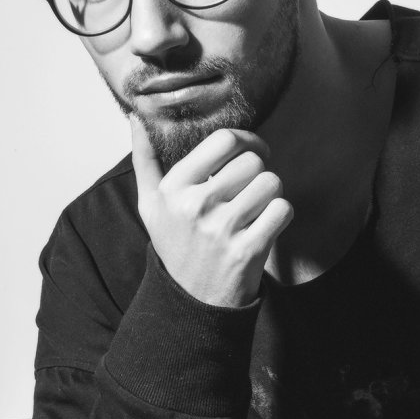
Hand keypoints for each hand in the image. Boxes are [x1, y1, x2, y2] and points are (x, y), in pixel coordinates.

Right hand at [131, 119, 293, 307]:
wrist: (192, 300)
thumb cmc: (176, 243)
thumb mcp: (151, 204)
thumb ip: (145, 159)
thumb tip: (136, 117)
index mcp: (172, 188)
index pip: (224, 140)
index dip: (246, 141)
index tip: (250, 153)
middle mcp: (194, 206)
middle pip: (253, 161)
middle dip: (257, 173)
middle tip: (248, 191)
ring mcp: (221, 229)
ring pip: (272, 183)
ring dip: (270, 195)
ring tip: (253, 211)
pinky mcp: (247, 250)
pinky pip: (282, 210)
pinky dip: (280, 217)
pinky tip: (263, 227)